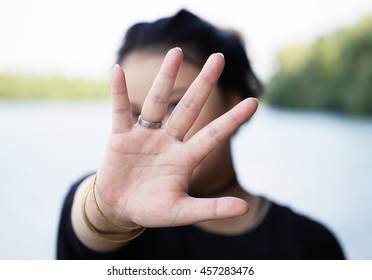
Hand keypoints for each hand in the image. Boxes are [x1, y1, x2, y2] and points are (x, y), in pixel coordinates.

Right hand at [95, 47, 257, 227]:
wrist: (121, 208)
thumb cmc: (152, 209)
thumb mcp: (181, 212)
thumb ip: (211, 209)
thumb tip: (245, 208)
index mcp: (185, 158)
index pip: (213, 135)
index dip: (232, 120)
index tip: (254, 101)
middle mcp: (168, 141)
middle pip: (189, 107)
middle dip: (203, 83)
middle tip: (218, 58)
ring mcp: (145, 136)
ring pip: (157, 102)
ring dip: (166, 77)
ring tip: (175, 51)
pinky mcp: (121, 137)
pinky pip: (120, 111)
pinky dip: (118, 93)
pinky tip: (118, 71)